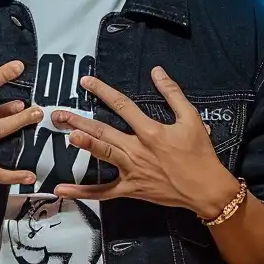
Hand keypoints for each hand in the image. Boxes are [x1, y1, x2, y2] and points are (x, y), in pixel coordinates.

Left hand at [50, 66, 237, 218]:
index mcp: (150, 131)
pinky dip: (82, 191)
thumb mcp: (191, 118)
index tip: (86, 82)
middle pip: (104, 131)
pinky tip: (61, 189)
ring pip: (102, 154)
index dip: (103, 91)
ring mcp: (130, 171)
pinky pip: (102, 192)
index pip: (122, 106)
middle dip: (80, 121)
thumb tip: (157, 71)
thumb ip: (173, 93)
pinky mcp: (129, 189)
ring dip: (83, 144)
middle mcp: (136, 149)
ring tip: (65, 134)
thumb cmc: (199, 152)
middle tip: (58, 114)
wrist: (204, 188)